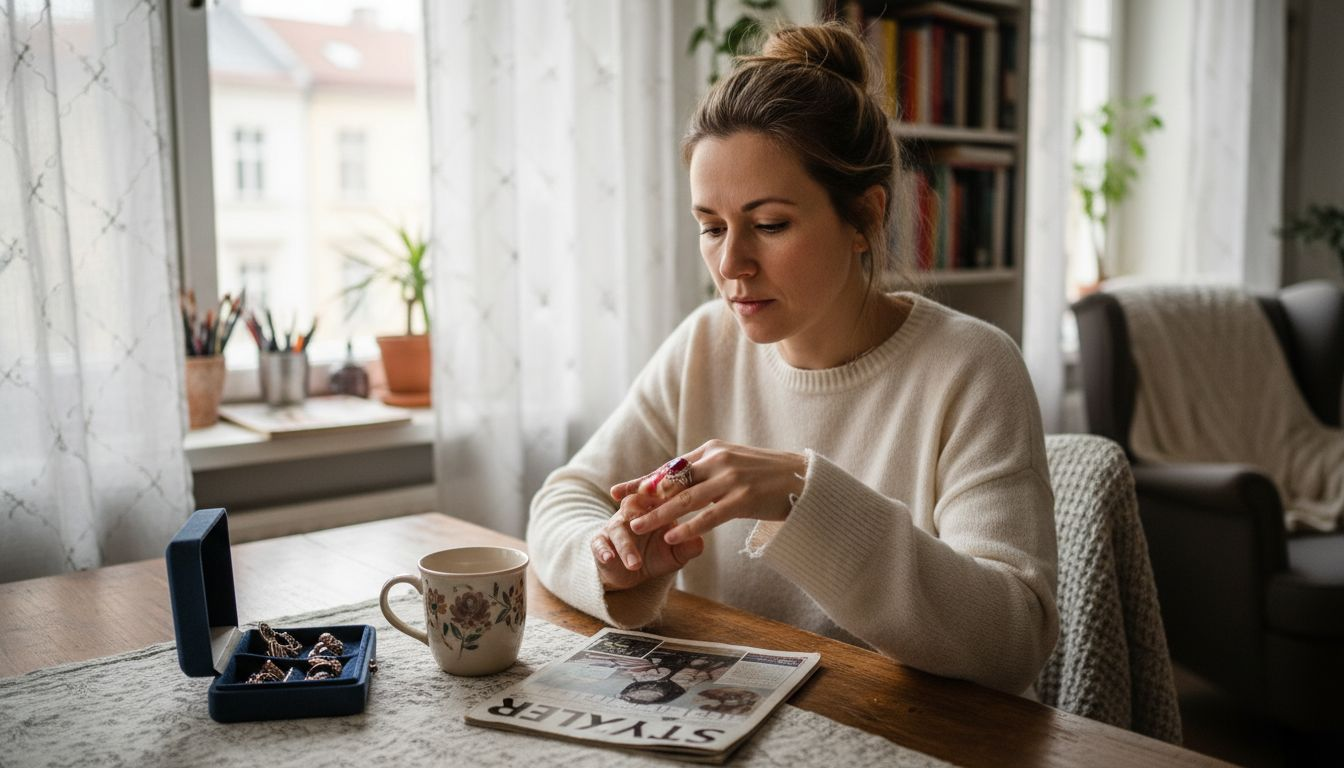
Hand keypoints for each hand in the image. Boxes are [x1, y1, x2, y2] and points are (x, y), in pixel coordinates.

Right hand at [591, 492, 704, 591]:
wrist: (631, 574)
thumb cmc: (657, 556)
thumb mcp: (676, 554)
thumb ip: (688, 547)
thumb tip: (699, 540)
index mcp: (652, 508)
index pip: (657, 495)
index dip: (662, 493)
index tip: (670, 496)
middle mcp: (632, 512)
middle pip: (633, 503)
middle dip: (639, 509)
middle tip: (647, 521)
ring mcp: (615, 526)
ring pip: (618, 528)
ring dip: (626, 546)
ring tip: (635, 564)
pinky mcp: (600, 541)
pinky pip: (599, 543)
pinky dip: (603, 550)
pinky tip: (609, 558)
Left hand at [609, 440, 806, 547]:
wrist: (805, 479)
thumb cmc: (767, 475)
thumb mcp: (733, 464)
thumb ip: (707, 469)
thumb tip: (677, 481)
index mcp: (712, 449)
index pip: (670, 468)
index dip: (643, 481)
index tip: (620, 490)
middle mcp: (718, 459)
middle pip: (672, 481)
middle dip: (644, 498)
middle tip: (621, 510)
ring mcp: (731, 478)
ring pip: (685, 499)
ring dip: (658, 514)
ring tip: (637, 526)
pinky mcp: (744, 497)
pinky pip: (709, 515)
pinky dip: (689, 527)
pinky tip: (672, 536)